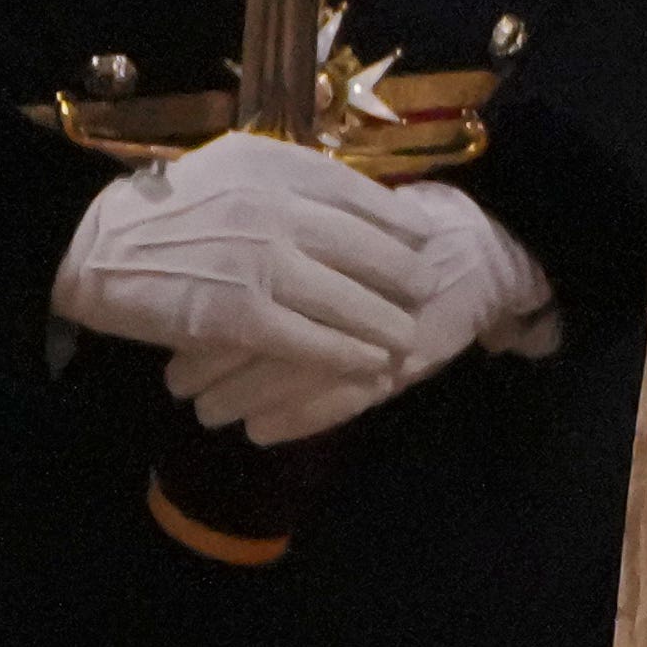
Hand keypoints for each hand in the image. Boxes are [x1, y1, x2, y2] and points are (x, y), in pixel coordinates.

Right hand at [59, 133, 440, 400]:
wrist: (88, 245)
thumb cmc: (166, 210)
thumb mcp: (232, 166)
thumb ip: (291, 177)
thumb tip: (358, 196)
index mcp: (275, 166)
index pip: (365, 197)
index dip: (404, 226)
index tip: (424, 242)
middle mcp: (274, 208)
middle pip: (372, 251)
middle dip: (408, 279)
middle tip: (425, 294)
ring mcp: (259, 263)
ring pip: (352, 301)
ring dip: (388, 325)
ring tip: (406, 338)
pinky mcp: (239, 314)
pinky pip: (315, 341)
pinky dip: (350, 355)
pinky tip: (371, 364)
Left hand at [172, 185, 555, 443]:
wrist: (478, 252)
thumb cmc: (394, 235)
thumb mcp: (335, 215)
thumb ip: (286, 236)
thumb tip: (203, 253)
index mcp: (319, 245)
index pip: (247, 287)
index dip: (204, 319)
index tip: (169, 340)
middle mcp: (341, 289)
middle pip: (261, 332)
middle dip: (214, 366)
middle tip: (178, 387)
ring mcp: (372, 331)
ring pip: (293, 372)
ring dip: (244, 398)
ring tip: (209, 414)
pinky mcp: (398, 365)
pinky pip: (339, 400)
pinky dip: (298, 419)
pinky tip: (262, 432)